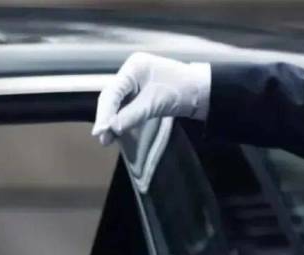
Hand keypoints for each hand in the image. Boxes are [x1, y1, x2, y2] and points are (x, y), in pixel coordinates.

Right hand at [92, 52, 211, 145]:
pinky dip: (120, 120)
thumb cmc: (182, 91)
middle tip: (102, 138)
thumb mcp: (155, 103)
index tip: (100, 131)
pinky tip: (116, 132)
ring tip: (107, 139)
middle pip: (111, 97)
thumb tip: (111, 129)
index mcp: (134, 67)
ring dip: (112, 121)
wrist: (204, 92)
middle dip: (106, 118)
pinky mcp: (140, 93)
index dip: (104, 113)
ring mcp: (135, 83)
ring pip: (116, 104)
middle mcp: (131, 73)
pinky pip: (125, 107)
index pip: (112, 92)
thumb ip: (131, 116)